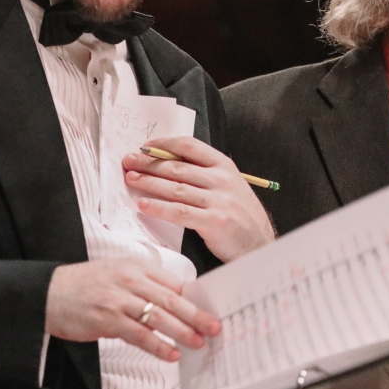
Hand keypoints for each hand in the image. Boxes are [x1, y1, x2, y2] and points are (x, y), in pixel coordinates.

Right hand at [45, 258, 220, 361]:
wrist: (50, 293)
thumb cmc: (87, 285)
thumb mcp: (118, 273)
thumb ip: (145, 284)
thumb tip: (177, 302)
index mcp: (136, 266)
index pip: (173, 282)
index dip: (194, 299)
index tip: (209, 311)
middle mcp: (130, 279)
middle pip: (172, 299)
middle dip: (196, 315)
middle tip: (214, 327)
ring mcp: (118, 299)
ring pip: (159, 317)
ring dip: (181, 332)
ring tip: (197, 343)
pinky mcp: (107, 319)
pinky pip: (139, 335)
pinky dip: (157, 346)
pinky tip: (170, 354)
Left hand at [122, 136, 275, 261]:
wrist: (260, 244)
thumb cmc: (240, 216)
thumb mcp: (229, 186)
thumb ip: (205, 175)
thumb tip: (169, 166)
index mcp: (224, 166)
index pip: (190, 146)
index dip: (164, 144)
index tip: (145, 147)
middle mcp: (221, 179)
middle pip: (177, 166)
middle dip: (149, 163)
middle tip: (128, 162)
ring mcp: (218, 200)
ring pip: (176, 188)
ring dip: (149, 183)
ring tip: (131, 180)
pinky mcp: (214, 221)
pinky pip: (180, 212)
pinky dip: (159, 208)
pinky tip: (144, 205)